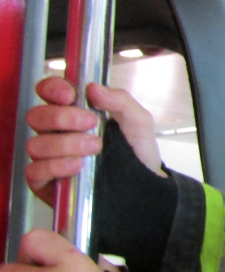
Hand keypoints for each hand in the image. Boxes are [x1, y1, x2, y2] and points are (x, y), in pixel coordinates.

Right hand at [26, 77, 165, 204]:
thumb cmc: (137, 150)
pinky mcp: (45, 182)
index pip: (49, 91)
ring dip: (65, 144)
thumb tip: (93, 87)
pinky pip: (34, 171)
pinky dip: (56, 166)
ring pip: (35, 144)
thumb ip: (119, 100)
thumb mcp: (137, 121)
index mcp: (74, 111)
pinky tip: (77, 166)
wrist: (143, 184)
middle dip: (62, 117)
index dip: (53, 89)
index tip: (71, 95)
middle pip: (36, 116)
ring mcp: (48, 157)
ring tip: (94, 148)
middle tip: (91, 124)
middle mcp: (56, 132)